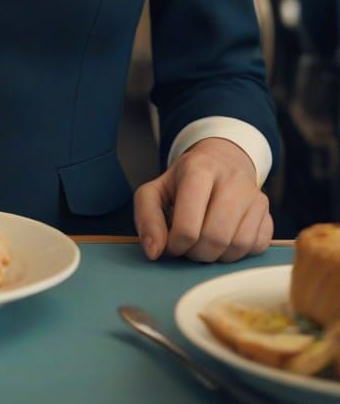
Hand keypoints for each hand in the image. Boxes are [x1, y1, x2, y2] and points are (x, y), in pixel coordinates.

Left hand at [134, 137, 272, 263]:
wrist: (222, 160)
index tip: (172, 244)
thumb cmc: (185, 180)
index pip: (188, 225)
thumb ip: (147, 217)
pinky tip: (225, 241)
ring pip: (238, 245)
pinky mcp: (268, 213)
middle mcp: (231, 180)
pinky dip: (238, 254)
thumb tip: (154, 251)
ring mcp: (254, 196)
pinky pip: (256, 247)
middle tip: (188, 248)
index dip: (176, 245)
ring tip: (205, 244)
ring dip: (218, 256)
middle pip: (215, 237)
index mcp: (199, 170)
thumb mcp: (156, 190)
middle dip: (197, 253)